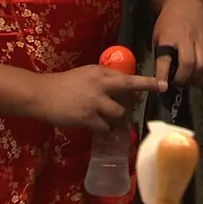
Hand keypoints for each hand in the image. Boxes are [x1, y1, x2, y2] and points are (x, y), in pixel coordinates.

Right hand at [30, 64, 165, 131]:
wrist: (41, 94)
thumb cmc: (63, 84)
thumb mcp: (85, 74)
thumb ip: (102, 79)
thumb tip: (121, 86)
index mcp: (99, 73)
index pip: (126, 77)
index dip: (144, 82)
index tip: (161, 84)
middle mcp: (100, 85)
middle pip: (129, 86)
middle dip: (147, 87)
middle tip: (161, 89)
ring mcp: (95, 102)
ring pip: (119, 112)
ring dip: (117, 118)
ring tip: (109, 119)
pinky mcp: (87, 118)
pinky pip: (105, 127)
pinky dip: (104, 130)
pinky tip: (100, 129)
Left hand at [152, 0, 202, 87]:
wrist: (186, 3)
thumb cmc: (168, 21)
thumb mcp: (157, 35)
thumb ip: (160, 54)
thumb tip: (161, 76)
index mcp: (169, 36)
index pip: (165, 58)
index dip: (163, 75)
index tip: (162, 87)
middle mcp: (187, 38)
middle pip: (189, 64)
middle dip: (182, 79)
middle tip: (175, 84)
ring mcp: (201, 41)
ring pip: (202, 66)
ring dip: (194, 79)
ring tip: (186, 82)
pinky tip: (196, 78)